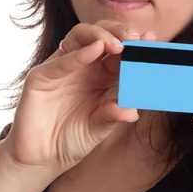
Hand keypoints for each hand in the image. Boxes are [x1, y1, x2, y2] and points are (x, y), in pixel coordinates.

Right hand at [4, 21, 155, 174]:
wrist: (42, 158)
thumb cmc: (73, 139)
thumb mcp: (99, 128)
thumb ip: (113, 116)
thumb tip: (133, 112)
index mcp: (102, 75)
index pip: (120, 52)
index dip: (135, 45)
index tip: (151, 40)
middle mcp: (84, 66)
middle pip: (101, 36)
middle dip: (119, 32)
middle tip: (135, 39)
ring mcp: (62, 68)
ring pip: (80, 36)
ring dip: (101, 35)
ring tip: (118, 45)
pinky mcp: (42, 76)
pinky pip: (60, 61)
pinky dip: (79, 54)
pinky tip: (96, 50)